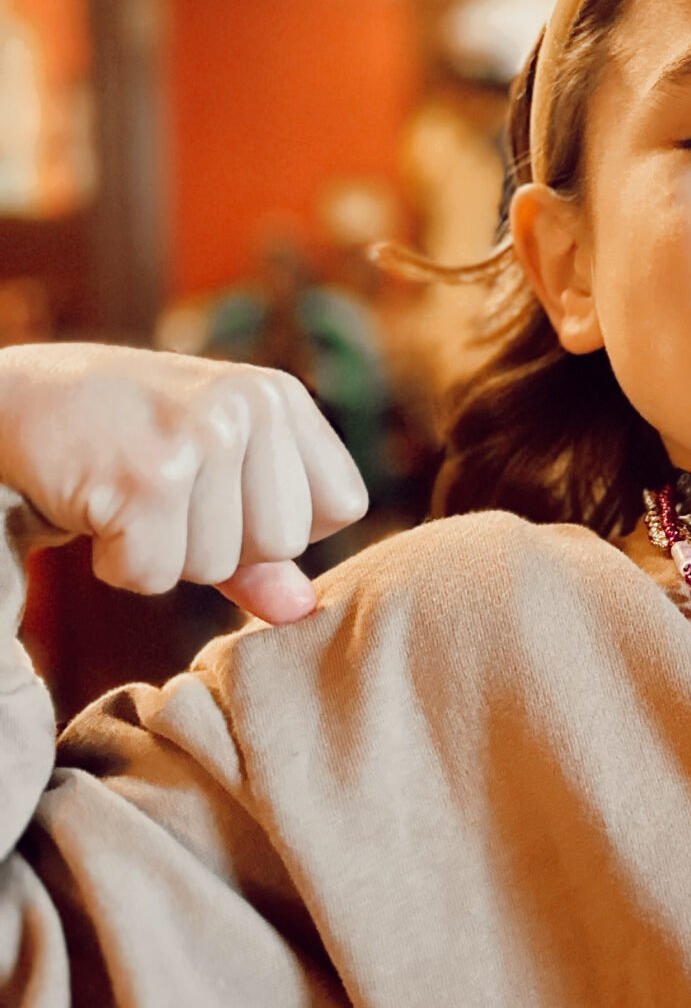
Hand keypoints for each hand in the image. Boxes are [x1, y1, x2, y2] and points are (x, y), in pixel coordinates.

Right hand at [0, 344, 368, 624]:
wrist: (11, 403)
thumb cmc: (122, 443)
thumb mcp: (208, 477)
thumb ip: (261, 549)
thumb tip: (303, 612)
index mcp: (279, 396)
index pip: (341, 506)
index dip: (278, 524)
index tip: (221, 495)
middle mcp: (250, 405)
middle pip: (282, 544)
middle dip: (217, 544)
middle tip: (161, 494)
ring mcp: (200, 436)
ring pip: (215, 566)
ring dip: (160, 553)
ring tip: (126, 494)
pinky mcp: (147, 477)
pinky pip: (155, 575)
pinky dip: (117, 562)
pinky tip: (96, 506)